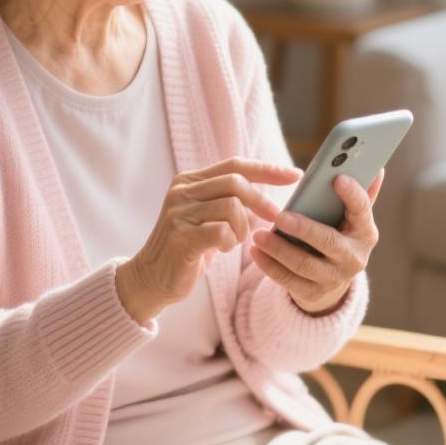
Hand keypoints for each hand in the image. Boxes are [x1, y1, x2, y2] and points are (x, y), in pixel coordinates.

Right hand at [116, 157, 303, 324]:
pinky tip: (224, 249)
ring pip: (232, 206)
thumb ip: (229, 203)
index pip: (235, 165)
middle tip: (272, 220)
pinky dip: (231, 241)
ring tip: (236, 240)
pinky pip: (222, 231)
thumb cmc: (186, 250)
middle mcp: (181, 191)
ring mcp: (178, 213)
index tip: (295, 176)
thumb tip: (269, 199)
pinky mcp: (180, 237)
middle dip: (261, 201)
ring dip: (244, 227)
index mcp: (188, 181)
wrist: (150, 279)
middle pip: (236, 181)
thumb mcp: (207, 220)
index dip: (267, 169)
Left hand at [248, 168, 384, 316]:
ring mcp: (334, 279)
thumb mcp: (351, 219)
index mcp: (365, 232)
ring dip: (279, 249)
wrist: (332, 281)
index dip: (352, 194)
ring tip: (258, 235)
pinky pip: (288, 281)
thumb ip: (360, 194)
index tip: (337, 178)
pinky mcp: (313, 294)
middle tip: (280, 216)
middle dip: (304, 229)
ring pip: (304, 264)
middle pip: (329, 242)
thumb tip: (378, 167)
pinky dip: (269, 266)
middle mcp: (354, 258)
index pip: (362, 210)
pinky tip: (255, 252)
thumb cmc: (339, 236)